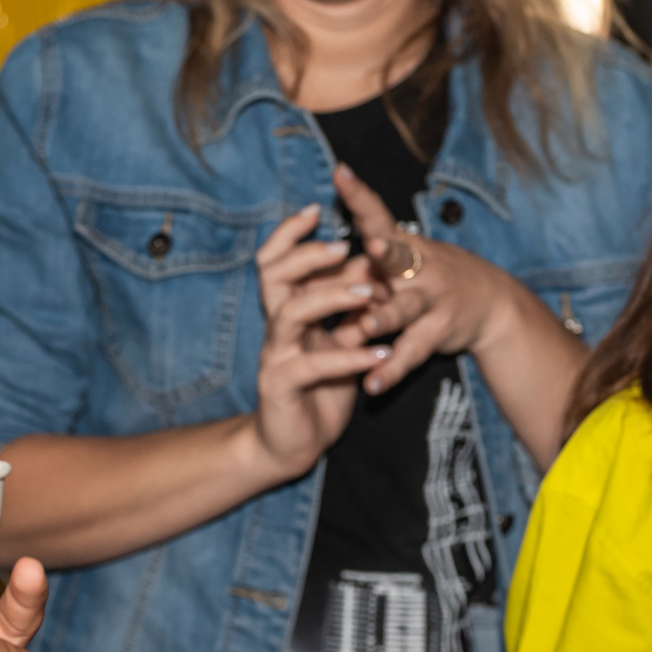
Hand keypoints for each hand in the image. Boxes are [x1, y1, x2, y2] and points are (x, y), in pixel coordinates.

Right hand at [251, 200, 389, 480]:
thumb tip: (371, 268)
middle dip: (308, 255)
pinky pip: (312, 366)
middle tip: (344, 246)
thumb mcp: (340, 340)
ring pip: (290, 313)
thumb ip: (351, 309)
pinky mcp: (281, 387)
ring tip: (370, 294)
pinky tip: (377, 355)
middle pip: (274, 276)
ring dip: (331, 297)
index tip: (315, 208)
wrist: (293, 444)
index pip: (275, 261)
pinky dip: (347, 356)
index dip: (289, 233)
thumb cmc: (319, 388)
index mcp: (286, 311)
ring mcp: (275, 356)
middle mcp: (275, 328)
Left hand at [322, 163, 520, 393]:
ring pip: (403, 310)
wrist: (491, 303)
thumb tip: (323, 236)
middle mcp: (418, 268)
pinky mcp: (437, 332)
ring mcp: (430, 301)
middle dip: (386, 253)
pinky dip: (390, 370)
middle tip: (373, 248)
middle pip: (399, 259)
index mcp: (403, 245)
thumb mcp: (405, 258)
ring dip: (383, 318)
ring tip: (362, 328)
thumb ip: (368, 251)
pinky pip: (410, 353)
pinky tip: (372, 385)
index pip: (378, 216)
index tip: (340, 173)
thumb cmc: (432, 276)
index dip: (360, 195)